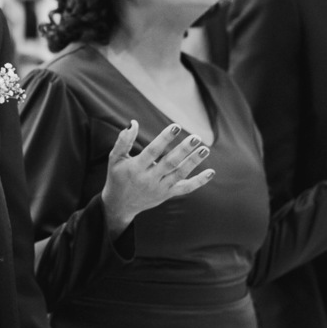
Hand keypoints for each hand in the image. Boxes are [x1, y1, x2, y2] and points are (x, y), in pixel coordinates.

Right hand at [100, 120, 213, 235]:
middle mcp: (149, 179)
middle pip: (170, 163)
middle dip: (183, 150)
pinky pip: (185, 189)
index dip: (164, 139)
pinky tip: (211, 172)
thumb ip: (123, 141)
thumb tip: (133, 122)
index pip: (152, 151)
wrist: (120, 205)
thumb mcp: (115, 159)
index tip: (176, 126)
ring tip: (205, 149)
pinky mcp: (167, 195)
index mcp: (136, 168)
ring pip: (179, 175)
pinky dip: (199, 182)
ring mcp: (160, 188)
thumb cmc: (117, 177)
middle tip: (195, 137)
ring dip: (193, 162)